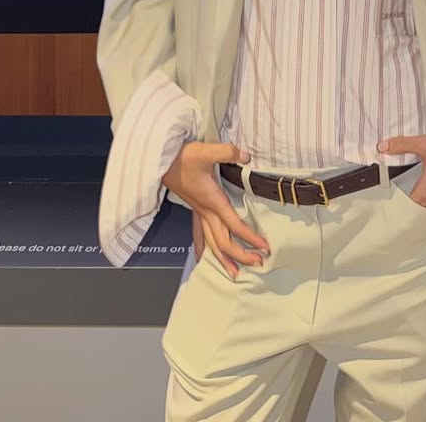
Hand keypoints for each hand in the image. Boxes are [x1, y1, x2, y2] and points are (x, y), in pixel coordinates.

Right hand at [162, 141, 268, 278]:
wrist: (161, 160)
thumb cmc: (182, 157)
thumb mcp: (205, 151)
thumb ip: (228, 153)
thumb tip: (246, 156)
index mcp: (212, 201)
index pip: (234, 225)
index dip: (250, 238)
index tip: (264, 247)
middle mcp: (206, 211)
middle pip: (223, 242)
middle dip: (240, 255)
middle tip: (258, 264)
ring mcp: (198, 212)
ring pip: (211, 243)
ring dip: (223, 259)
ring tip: (234, 273)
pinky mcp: (193, 208)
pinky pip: (200, 234)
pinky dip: (203, 248)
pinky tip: (202, 256)